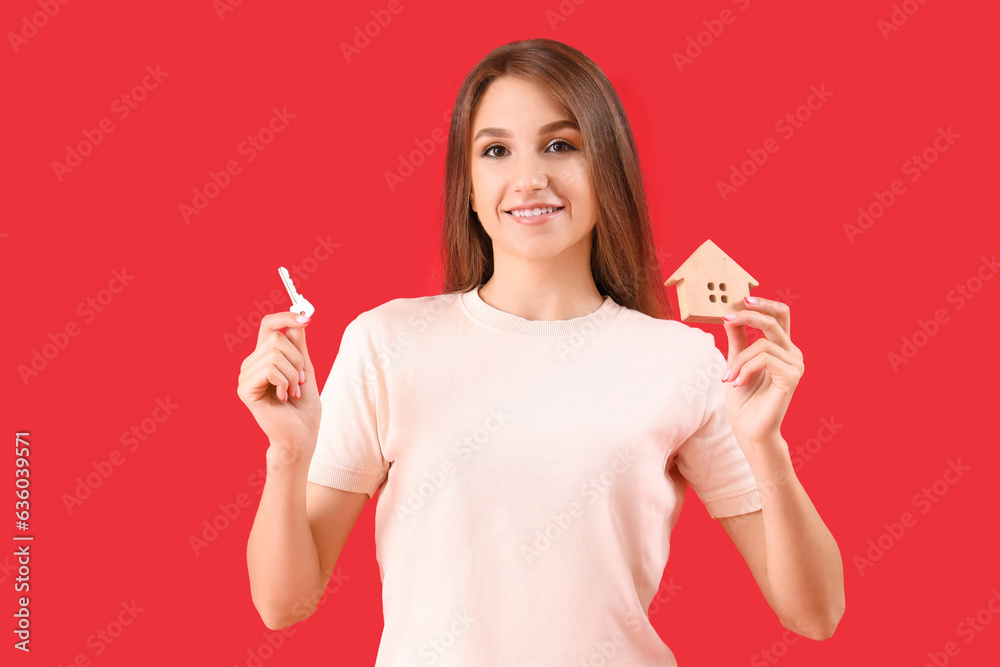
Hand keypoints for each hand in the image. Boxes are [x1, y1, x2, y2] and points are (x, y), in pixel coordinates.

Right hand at [237, 311, 320, 453]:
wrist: (301, 436)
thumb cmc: (303, 407)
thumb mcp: (305, 369)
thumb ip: (299, 345)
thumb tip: (298, 319)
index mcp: (264, 357)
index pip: (268, 325)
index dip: (286, 316)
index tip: (307, 316)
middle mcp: (251, 364)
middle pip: (276, 338)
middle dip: (297, 359)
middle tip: (301, 381)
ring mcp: (245, 376)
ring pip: (274, 353)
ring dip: (293, 374)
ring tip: (293, 392)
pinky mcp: (245, 389)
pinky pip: (270, 369)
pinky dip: (285, 382)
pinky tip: (283, 398)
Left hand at [720, 296, 803, 454]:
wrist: (749, 431)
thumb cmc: (744, 401)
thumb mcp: (736, 363)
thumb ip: (738, 340)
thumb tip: (731, 316)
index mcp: (782, 348)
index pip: (781, 315)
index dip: (765, 303)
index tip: (743, 298)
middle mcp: (793, 354)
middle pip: (774, 321)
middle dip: (748, 316)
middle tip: (726, 318)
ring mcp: (795, 365)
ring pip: (762, 344)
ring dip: (739, 360)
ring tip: (729, 378)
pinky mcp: (791, 377)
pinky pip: (764, 359)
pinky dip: (745, 369)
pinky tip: (737, 383)